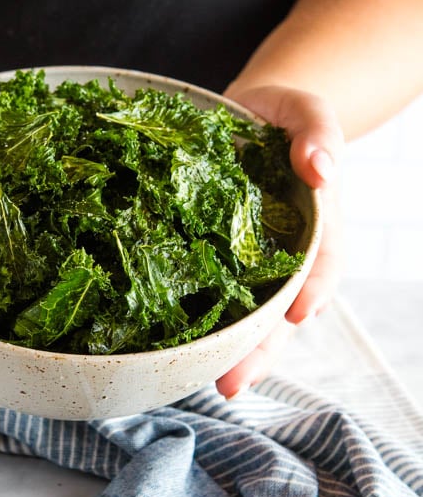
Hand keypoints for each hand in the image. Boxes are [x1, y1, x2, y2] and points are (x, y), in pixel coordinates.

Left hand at [215, 84, 344, 398]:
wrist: (249, 114)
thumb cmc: (284, 115)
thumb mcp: (308, 112)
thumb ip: (318, 133)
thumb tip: (320, 168)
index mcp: (315, 222)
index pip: (322, 262)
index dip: (313, 288)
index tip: (298, 313)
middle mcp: (285, 252)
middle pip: (282, 307)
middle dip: (263, 348)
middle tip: (234, 383)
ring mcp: (249, 259)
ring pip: (248, 314)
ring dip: (233, 351)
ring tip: (213, 385)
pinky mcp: (214, 255)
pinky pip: (210, 292)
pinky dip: (197, 321)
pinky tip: (174, 347)